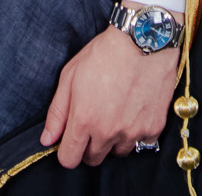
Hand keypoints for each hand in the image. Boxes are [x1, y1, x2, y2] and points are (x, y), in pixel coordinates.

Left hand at [42, 6, 182, 167]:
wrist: (144, 40)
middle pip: (94, 159)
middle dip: (90, 145)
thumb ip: (57, 113)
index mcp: (83, 121)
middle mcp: (108, 132)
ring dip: (115, 139)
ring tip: (117, 112)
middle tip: (96, 121)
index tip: (72, 140)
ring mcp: (132, 131)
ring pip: (118, 152)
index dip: (68, 151)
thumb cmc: (105, 54)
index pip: (69, 160)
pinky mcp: (154, 127)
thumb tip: (48, 140)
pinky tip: (135, 110)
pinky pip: (142, 141)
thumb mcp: (70, 76)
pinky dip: (137, 131)